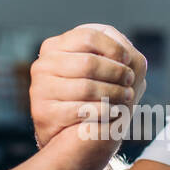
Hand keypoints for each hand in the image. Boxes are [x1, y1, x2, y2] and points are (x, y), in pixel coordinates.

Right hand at [29, 24, 147, 149]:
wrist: (68, 133)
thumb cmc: (88, 93)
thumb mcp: (94, 66)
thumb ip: (108, 51)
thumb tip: (126, 51)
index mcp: (54, 47)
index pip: (88, 36)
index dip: (112, 47)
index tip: (128, 59)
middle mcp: (42, 65)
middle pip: (88, 62)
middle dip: (115, 71)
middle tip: (130, 80)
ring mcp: (40, 89)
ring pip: (86, 87)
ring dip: (113, 92)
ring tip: (127, 96)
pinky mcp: (43, 113)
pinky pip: (80, 109)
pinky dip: (103, 110)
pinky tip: (114, 111)